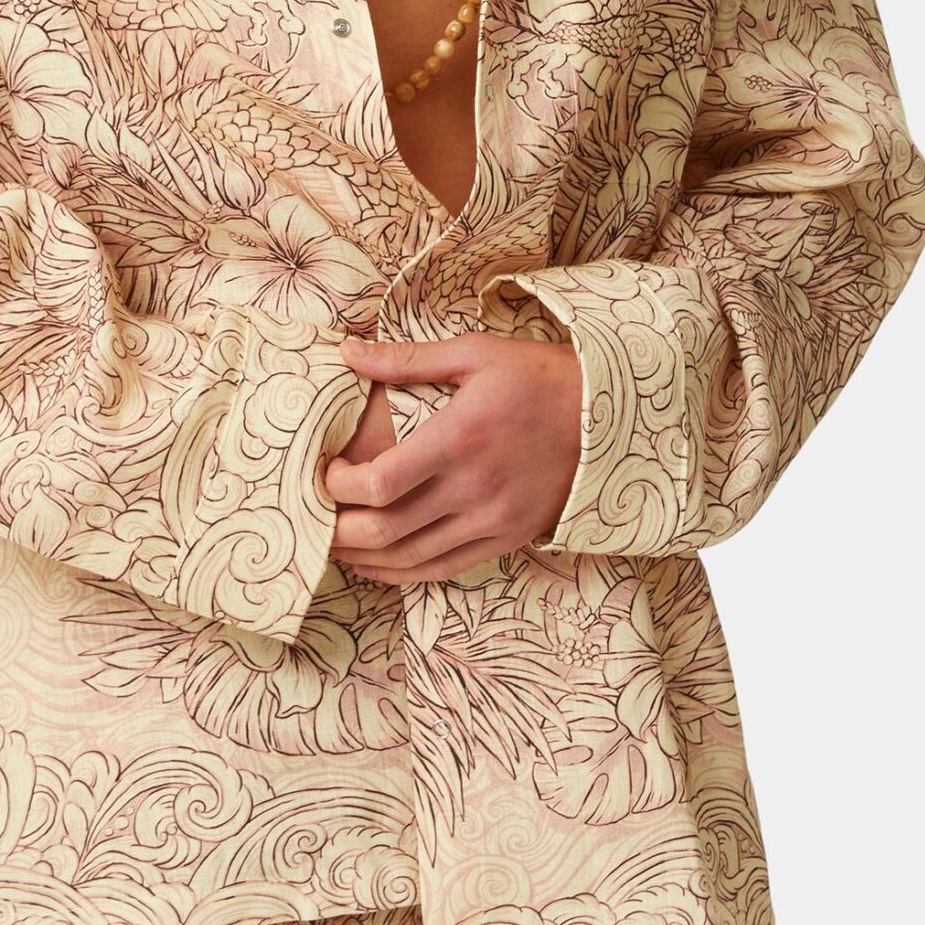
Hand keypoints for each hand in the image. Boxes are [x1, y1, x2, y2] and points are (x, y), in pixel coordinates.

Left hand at [324, 331, 582, 582]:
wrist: (607, 418)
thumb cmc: (536, 378)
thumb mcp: (474, 354)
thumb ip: (406, 360)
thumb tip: (347, 352)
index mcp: (459, 438)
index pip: (382, 482)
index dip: (340, 486)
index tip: (327, 474)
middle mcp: (474, 487)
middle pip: (387, 529)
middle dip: (340, 530)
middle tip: (317, 517)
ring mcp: (493, 519)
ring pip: (411, 558)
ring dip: (364, 558)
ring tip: (335, 545)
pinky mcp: (508, 538)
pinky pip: (444, 569)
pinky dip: (402, 573)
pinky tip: (377, 564)